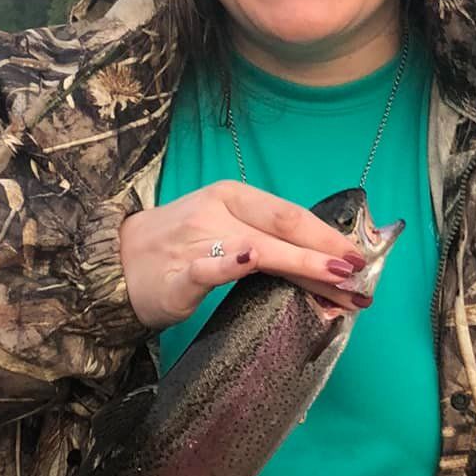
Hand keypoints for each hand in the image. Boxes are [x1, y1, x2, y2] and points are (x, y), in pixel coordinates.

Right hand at [118, 179, 368, 329]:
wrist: (115, 263)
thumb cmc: (180, 247)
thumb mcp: (225, 229)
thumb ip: (266, 239)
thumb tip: (324, 261)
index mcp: (233, 196)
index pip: (290, 214)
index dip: (328, 235)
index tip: (360, 256)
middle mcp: (218, 211)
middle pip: (282, 228)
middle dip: (326, 253)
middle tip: (358, 275)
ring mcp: (197, 240)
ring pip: (258, 249)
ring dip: (301, 265)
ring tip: (333, 279)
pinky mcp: (177, 272)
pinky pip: (206, 267)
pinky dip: (229, 264)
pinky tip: (250, 261)